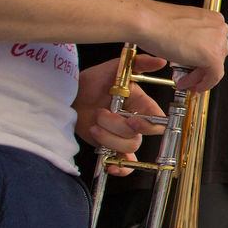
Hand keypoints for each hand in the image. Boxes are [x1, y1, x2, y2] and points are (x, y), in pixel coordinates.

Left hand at [74, 54, 166, 173]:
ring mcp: (123, 136)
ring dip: (108, 139)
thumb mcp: (113, 69)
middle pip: (137, 136)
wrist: (68, 97)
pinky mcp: (112, 147)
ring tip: (93, 126)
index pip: (157, 121)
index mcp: (141, 105)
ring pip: (127, 148)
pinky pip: (125, 164)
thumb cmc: (91, 82)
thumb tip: (160, 60)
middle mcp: (134, 122)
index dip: (147, 124)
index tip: (131, 119)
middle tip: (99, 113)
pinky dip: (120, 168)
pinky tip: (111, 165)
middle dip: (116, 126)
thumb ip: (138, 64)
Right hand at [141, 3, 227, 91]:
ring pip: (214, 67)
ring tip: (183, 83)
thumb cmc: (155, 22)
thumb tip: (195, 54)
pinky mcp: (213, 56)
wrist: (145, 21)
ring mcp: (218, 41)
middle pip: (216, 56)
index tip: (196, 68)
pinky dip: (201, 84)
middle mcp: (219, 27)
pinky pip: (213, 76)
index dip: (204, 59)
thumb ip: (193, 39)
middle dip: (201, 70)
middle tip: (188, 78)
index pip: (214, 44)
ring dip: (197, 77)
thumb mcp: (182, 29)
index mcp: (212, 18)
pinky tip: (187, 85)